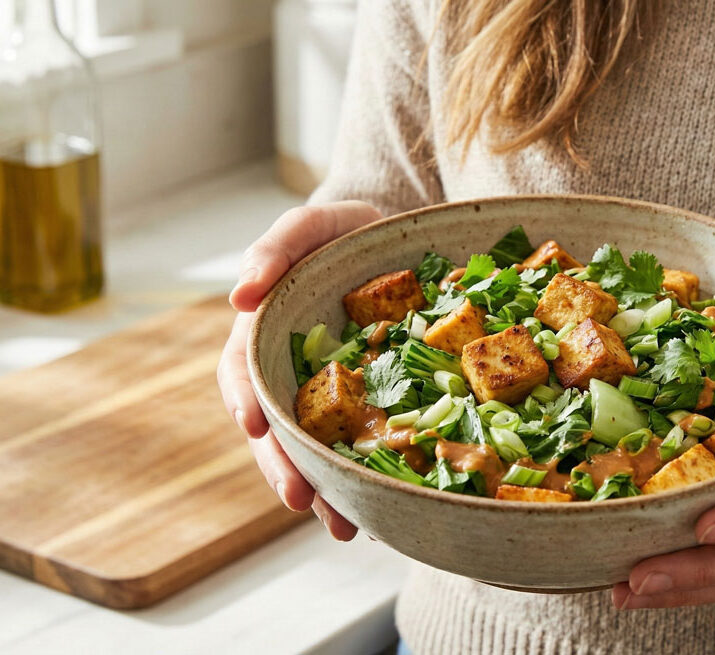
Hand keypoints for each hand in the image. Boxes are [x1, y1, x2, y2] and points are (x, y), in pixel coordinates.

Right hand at [217, 201, 382, 540]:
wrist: (398, 242)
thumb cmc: (346, 231)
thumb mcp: (312, 225)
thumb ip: (276, 247)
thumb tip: (238, 295)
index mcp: (269, 334)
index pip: (244, 374)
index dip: (246, 399)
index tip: (253, 425)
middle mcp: (294, 374)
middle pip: (279, 429)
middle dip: (286, 467)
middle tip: (302, 501)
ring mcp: (333, 396)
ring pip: (319, 451)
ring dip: (327, 491)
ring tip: (345, 527)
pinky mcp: (374, 408)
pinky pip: (366, 448)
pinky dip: (370, 481)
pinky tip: (385, 512)